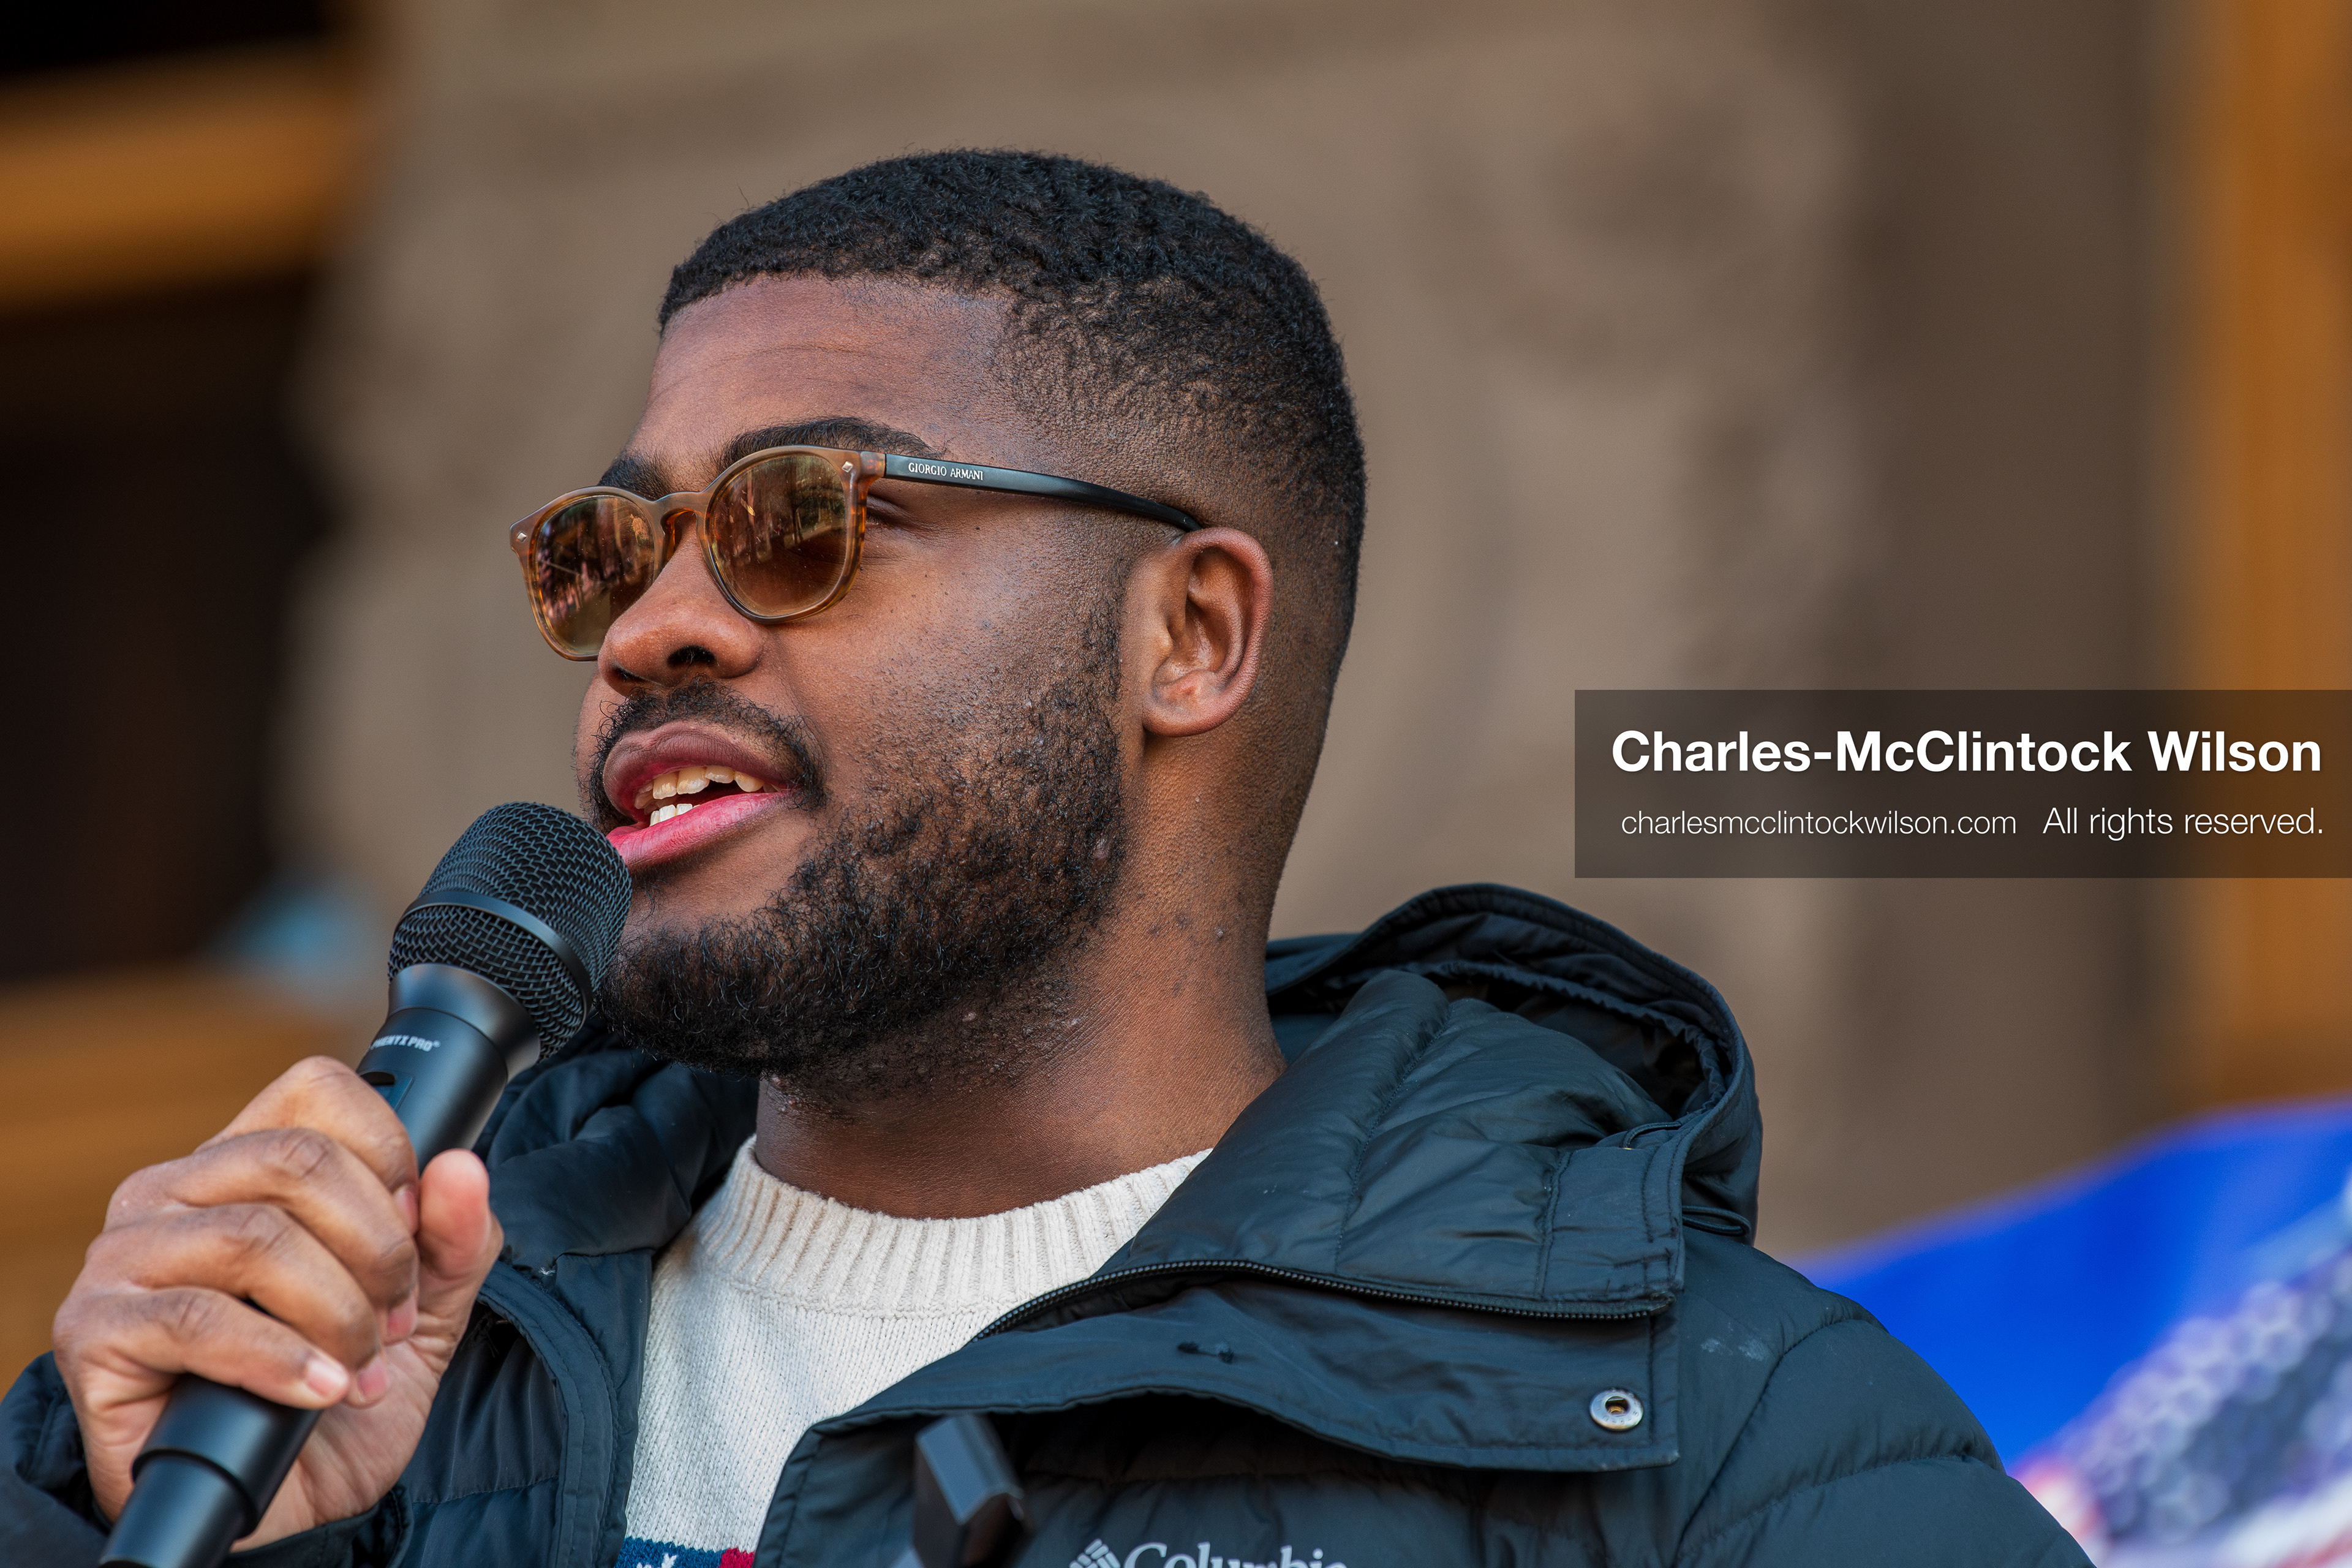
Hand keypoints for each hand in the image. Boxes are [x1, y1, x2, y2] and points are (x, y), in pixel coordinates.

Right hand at [53, 1056, 503, 1548]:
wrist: (275, 1504)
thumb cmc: (333, 1390)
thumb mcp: (424, 1313)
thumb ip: (454, 1239)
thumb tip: (462, 1168)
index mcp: (243, 1163)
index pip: (315, 1089)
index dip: (388, 1152)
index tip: (418, 1226)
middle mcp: (173, 1191)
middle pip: (298, 1162)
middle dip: (376, 1247)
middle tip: (398, 1319)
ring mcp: (125, 1256)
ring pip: (255, 1238)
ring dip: (336, 1311)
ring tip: (361, 1363)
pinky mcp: (96, 1329)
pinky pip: (201, 1319)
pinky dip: (282, 1358)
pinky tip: (319, 1390)